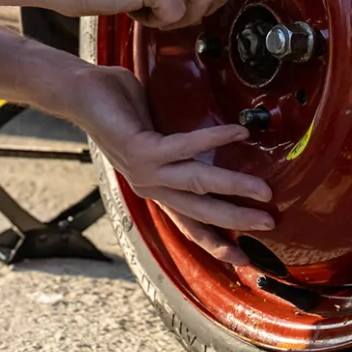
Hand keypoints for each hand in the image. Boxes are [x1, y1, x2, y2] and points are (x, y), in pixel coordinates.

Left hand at [59, 65, 272, 265]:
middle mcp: (150, 185)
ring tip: (263, 190)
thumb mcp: (158, 134)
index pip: (189, 223)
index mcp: (156, 186)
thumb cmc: (120, 109)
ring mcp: (144, 170)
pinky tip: (237, 133)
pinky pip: (184, 147)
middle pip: (199, 211)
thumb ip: (184, 145)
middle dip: (236, 221)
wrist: (82, 93)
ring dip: (233, 187)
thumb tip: (222, 139)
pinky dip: (213, 139)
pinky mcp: (141, 149)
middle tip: (269, 224)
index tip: (243, 258)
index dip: (216, 242)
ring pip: (197, 184)